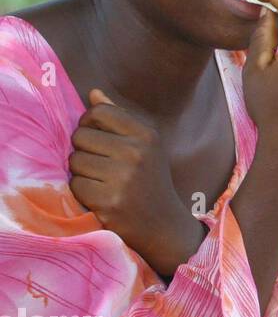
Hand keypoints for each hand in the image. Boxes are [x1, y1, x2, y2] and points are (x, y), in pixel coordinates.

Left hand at [68, 89, 205, 275]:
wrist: (163, 224)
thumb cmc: (150, 180)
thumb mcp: (145, 145)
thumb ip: (119, 118)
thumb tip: (94, 93)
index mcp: (146, 134)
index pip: (98, 112)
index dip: (89, 124)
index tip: (96, 138)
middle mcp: (136, 152)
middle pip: (80, 136)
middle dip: (84, 150)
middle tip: (102, 165)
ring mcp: (123, 177)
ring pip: (75, 161)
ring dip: (82, 172)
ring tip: (103, 181)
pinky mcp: (109, 201)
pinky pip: (75, 184)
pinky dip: (83, 192)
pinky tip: (101, 196)